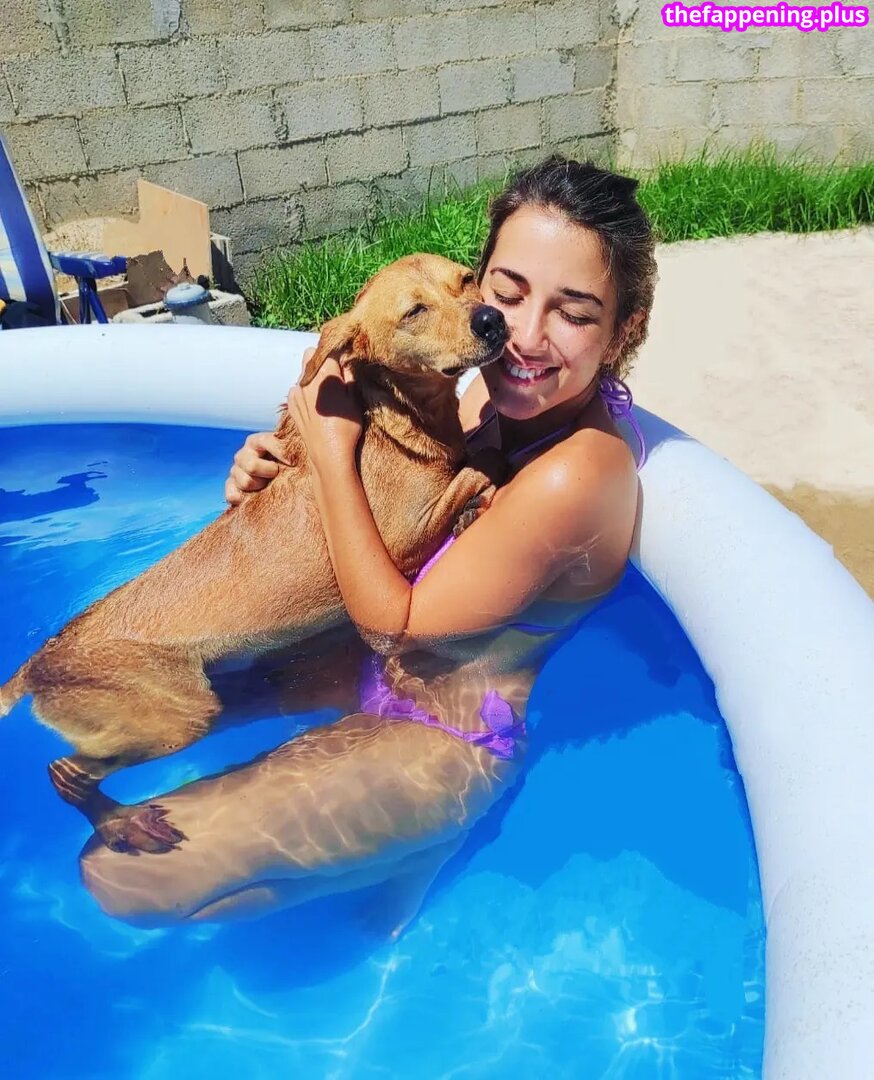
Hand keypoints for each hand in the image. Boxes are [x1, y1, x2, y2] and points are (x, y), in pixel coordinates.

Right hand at [225, 431, 290, 506]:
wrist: (279, 481)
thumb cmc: (288, 464)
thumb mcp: (290, 454)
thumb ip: (291, 450)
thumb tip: (295, 456)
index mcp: (256, 441)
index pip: (265, 441)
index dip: (280, 451)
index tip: (293, 462)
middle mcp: (244, 454)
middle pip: (251, 466)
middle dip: (269, 472)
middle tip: (277, 474)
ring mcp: (236, 471)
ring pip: (245, 482)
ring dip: (259, 486)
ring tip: (268, 485)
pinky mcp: (231, 486)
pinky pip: (231, 494)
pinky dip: (239, 497)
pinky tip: (248, 498)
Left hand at [287, 353, 362, 476]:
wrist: (328, 453)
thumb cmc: (347, 427)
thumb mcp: (356, 398)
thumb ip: (350, 375)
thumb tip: (347, 360)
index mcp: (325, 374)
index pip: (329, 349)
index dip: (336, 351)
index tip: (343, 357)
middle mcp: (307, 379)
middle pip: (310, 354)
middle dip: (321, 358)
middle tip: (333, 372)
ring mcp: (296, 391)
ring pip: (303, 372)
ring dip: (313, 375)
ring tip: (325, 392)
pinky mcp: (291, 404)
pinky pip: (297, 388)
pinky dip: (304, 390)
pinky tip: (315, 404)